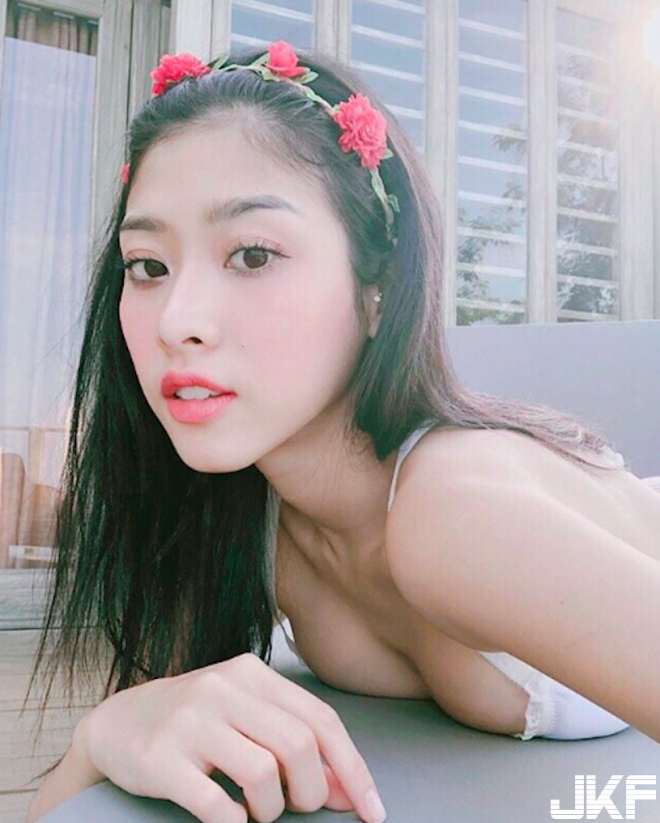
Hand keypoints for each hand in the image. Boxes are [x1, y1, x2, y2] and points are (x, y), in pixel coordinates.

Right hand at [75, 652, 385, 822]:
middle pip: (299, 745)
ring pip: (263, 773)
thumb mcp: (247, 717)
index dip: (353, 768)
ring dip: (272, 810)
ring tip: (258, 811)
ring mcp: (191, 720)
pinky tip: (231, 817)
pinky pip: (216, 803)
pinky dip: (234, 821)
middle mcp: (224, 688)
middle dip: (312, 791)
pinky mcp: (161, 757)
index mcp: (252, 674)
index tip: (372, 812)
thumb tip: (348, 790)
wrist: (118, 723)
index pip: (321, 719)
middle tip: (298, 806)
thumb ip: (295, 743)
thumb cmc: (197, 723)